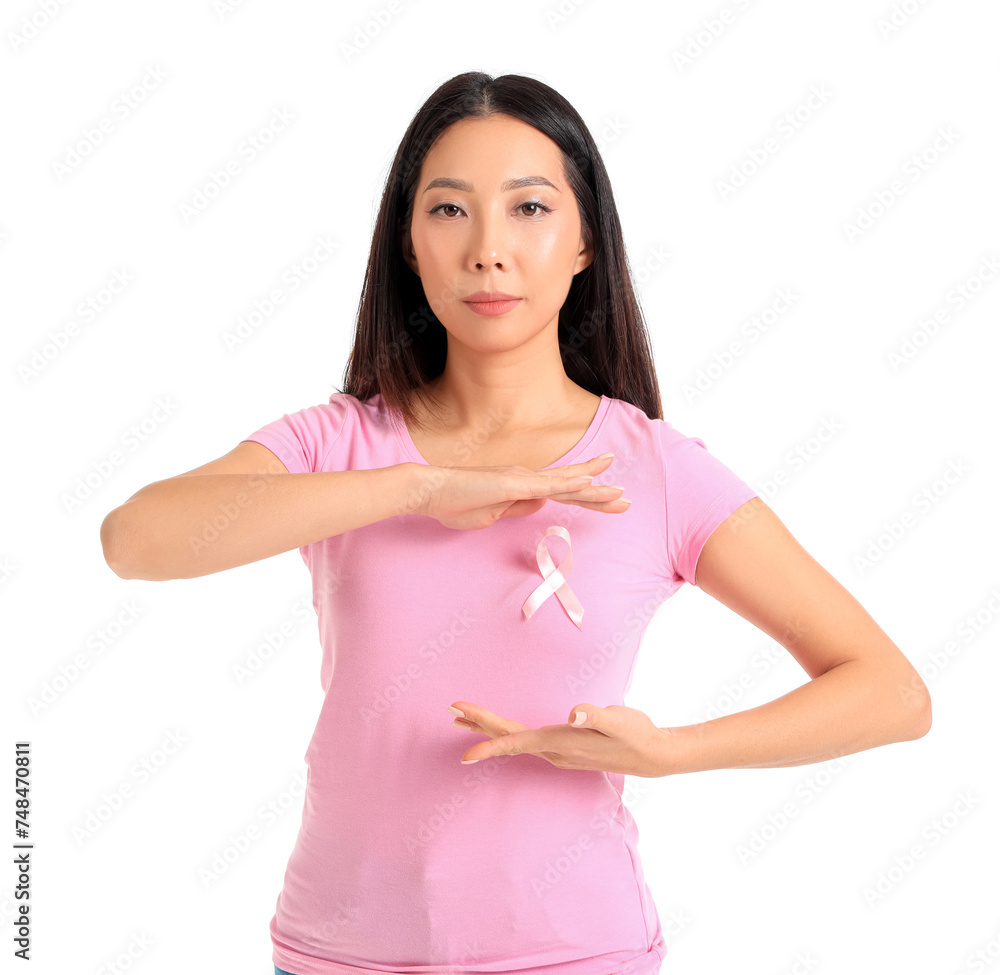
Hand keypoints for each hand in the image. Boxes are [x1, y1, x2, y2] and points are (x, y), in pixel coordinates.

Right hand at [417, 453, 628, 529]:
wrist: (429, 492)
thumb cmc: (456, 504)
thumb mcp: (493, 514)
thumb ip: (517, 509)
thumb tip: (540, 506)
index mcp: (523, 487)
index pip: (564, 493)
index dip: (589, 498)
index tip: (613, 503)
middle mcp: (527, 478)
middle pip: (572, 487)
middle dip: (601, 495)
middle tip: (627, 502)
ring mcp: (521, 479)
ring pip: (565, 484)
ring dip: (593, 489)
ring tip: (619, 494)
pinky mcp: (512, 483)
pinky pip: (546, 484)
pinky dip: (568, 483)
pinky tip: (587, 482)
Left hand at [447, 700, 671, 776]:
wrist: (654, 755)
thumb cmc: (636, 734)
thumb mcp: (619, 720)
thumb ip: (596, 716)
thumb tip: (576, 714)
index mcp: (561, 742)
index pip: (518, 742)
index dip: (491, 744)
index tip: (464, 753)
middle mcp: (555, 751)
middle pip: (509, 738)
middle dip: (479, 725)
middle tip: (451, 710)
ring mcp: (559, 752)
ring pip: (515, 740)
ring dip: (490, 730)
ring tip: (464, 720)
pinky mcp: (565, 748)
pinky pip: (526, 742)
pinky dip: (507, 735)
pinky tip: (504, 732)